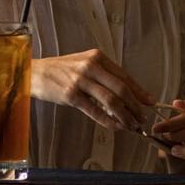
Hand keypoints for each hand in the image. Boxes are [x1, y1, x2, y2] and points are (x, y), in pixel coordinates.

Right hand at [32, 49, 154, 131]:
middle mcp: (91, 67)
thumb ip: (104, 75)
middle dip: (135, 106)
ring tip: (131, 125)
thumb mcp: (84, 64)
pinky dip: (108, 121)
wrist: (34, 72)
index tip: (150, 103)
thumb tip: (127, 92)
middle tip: (142, 118)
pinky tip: (115, 126)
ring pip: (111, 101)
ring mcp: (80, 81)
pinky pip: (95, 111)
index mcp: (97, 57)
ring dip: (124, 116)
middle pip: (121, 89)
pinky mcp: (71, 95)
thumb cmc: (60, 70)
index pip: (125, 76)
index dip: (140, 92)